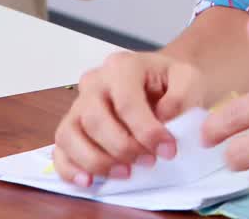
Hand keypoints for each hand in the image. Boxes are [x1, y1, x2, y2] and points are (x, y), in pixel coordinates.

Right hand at [53, 51, 205, 187]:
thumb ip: (181, 95)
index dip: (146, 130)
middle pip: (94, 119)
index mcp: (122, 66)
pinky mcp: (71, 126)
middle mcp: (94, 82)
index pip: (126, 101)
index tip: (168, 150)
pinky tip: (89, 181)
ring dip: (96, 161)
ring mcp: (78, 104)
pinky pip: (59, 149)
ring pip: (70, 135)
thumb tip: (163, 117)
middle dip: (122, 147)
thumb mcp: (189, 78)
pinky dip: (70, 169)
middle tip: (148, 161)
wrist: (160, 81)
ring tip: (124, 173)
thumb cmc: (170, 81)